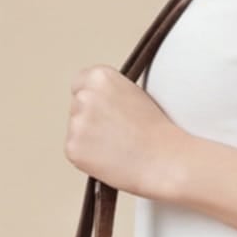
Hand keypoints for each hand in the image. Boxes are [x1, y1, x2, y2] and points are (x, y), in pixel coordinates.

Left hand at [64, 63, 184, 197]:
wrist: (164, 160)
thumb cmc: (157, 131)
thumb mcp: (135, 94)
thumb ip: (109, 93)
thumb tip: (93, 102)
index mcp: (100, 76)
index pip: (80, 82)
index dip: (94, 98)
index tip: (106, 110)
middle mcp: (84, 95)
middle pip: (76, 105)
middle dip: (91, 118)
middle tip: (117, 131)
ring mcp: (76, 122)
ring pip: (76, 129)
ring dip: (89, 138)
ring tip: (118, 145)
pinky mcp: (72, 148)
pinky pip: (76, 151)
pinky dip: (88, 157)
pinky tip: (110, 158)